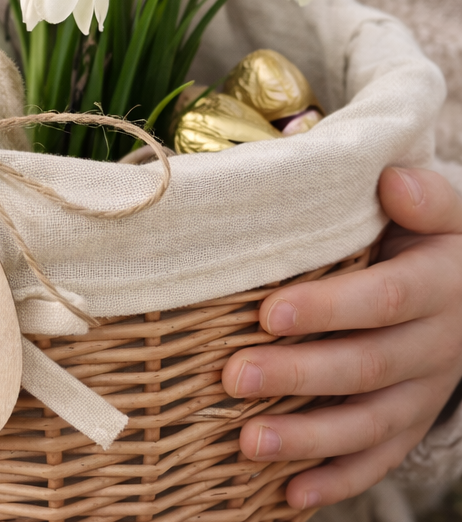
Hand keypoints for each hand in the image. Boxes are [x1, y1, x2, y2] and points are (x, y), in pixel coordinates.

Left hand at [222, 167, 461, 508]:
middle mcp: (437, 344)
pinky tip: (288, 496)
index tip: (267, 312)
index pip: (384, 298)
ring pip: (369, 423)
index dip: (329, 308)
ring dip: (308, 438)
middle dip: (299, 375)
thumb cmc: (425, 234)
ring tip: (248, 442)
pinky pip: (378, 458)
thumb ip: (421, 196)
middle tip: (233, 377)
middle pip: (368, 366)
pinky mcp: (410, 420)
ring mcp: (425, 390)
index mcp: (439, 284)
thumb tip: (394, 182)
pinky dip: (336, 479)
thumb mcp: (436, 209)